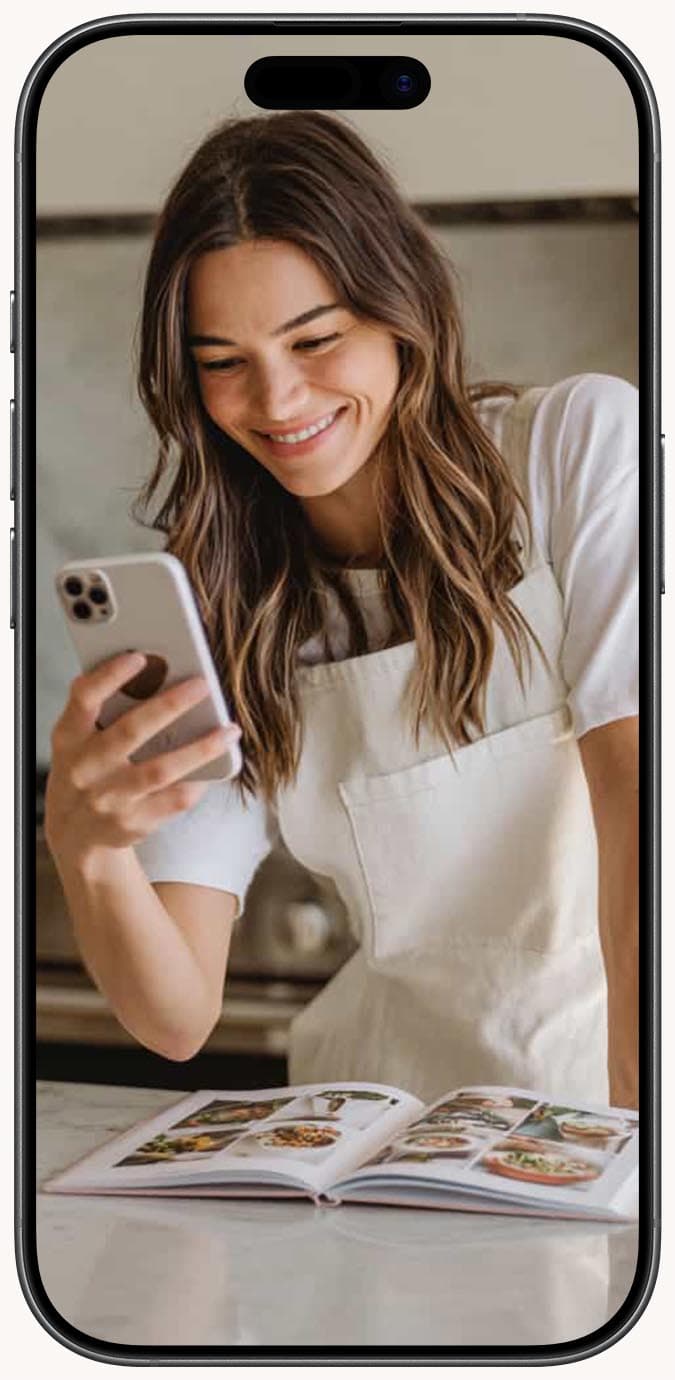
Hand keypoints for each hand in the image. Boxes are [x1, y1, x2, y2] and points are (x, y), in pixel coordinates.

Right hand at [45, 651, 240, 865]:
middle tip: (202, 685)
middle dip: (170, 705)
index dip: (109, 676)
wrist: (75, 832)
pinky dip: (198, 780)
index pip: (85, 698)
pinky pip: (174, 800)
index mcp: (70, 737)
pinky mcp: (132, 823)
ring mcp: (109, 799)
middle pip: (130, 730)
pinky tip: (216, 765)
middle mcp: (85, 768)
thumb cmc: (86, 770)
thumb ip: (103, 708)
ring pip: (160, 769)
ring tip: (229, 730)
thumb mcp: (77, 739)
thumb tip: (156, 671)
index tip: (139, 657)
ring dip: (200, 748)